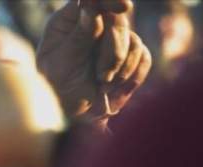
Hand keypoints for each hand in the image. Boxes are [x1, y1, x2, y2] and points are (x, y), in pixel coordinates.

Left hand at [37, 0, 150, 121]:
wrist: (73, 118)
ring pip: (133, 40)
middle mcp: (92, 25)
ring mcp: (112, 40)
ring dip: (120, 67)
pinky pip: (144, 56)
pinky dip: (132, 74)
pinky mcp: (130, 56)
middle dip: (113, 50)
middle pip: (118, 20)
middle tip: (102, 75)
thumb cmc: (58, 89)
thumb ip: (79, 35)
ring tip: (102, 84)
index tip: (124, 8)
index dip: (110, 0)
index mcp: (69, 21)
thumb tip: (90, 2)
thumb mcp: (62, 63)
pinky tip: (114, 87)